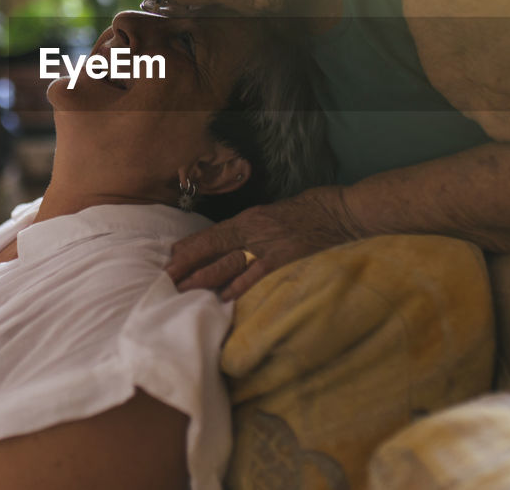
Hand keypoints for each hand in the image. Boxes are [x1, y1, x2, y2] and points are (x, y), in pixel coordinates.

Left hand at [166, 185, 362, 299]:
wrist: (343, 212)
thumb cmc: (310, 211)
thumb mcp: (274, 215)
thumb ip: (252, 231)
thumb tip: (229, 246)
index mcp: (251, 218)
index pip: (211, 235)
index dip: (189, 248)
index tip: (169, 260)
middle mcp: (255, 231)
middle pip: (213, 250)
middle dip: (188, 266)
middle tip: (166, 280)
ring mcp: (271, 247)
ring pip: (229, 264)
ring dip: (205, 278)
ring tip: (184, 291)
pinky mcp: (288, 262)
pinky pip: (258, 276)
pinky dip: (240, 287)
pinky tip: (224, 297)